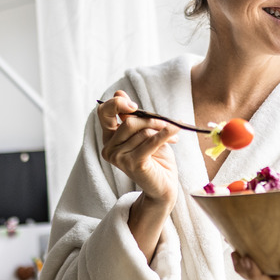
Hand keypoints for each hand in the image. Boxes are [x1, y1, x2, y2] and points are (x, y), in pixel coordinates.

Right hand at [97, 91, 180, 205]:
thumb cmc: (155, 158)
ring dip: (161, 130)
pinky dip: (166, 134)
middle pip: (129, 122)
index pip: (103, 113)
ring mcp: (118, 157)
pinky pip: (151, 141)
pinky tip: (175, 131)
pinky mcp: (132, 164)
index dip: (116, 104)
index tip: (135, 104)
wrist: (164, 186)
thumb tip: (119, 93)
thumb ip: (133, 117)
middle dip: (151, 120)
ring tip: (173, 136)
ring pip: (142, 132)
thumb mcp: (143, 133)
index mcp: (109, 138)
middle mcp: (109, 148)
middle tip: (166, 123)